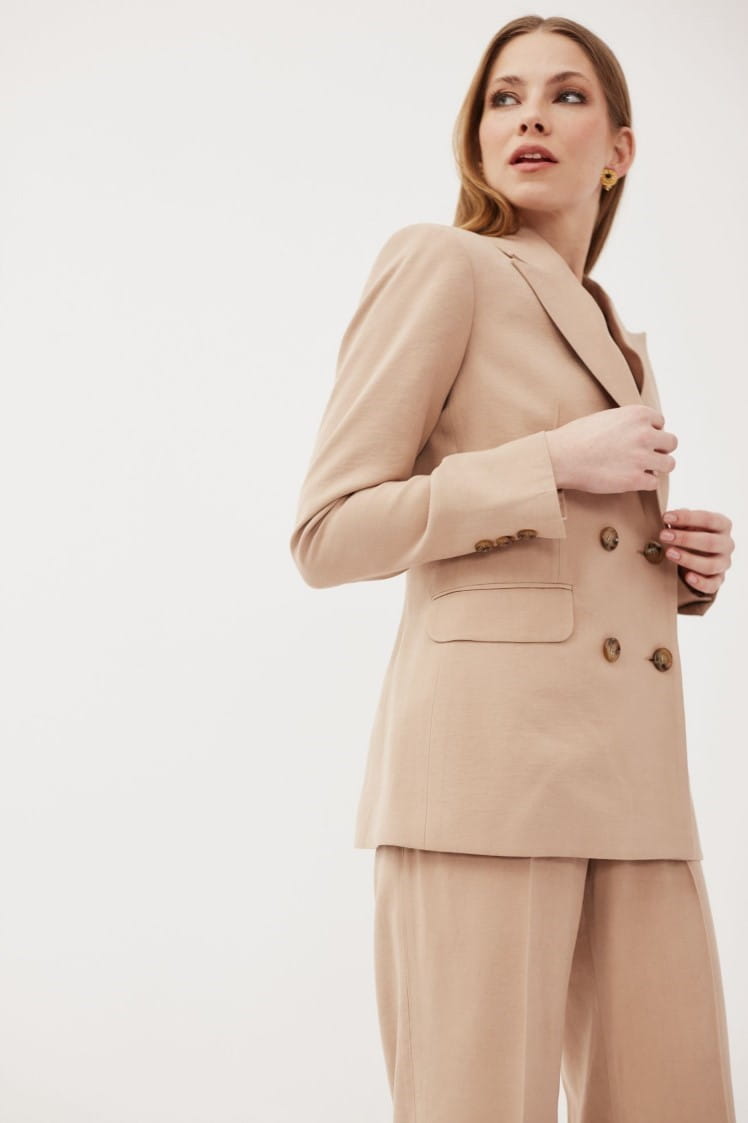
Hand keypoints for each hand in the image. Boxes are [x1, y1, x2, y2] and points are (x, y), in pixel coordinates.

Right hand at [545, 404, 675, 493]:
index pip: (661, 422)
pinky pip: (654, 483)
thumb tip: (641, 430)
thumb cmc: (577, 437)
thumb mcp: (607, 417)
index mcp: (637, 414)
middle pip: (671, 442)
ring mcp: (641, 457)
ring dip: (657, 467)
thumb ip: (628, 422)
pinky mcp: (635, 479)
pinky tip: (631, 480)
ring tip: (642, 469)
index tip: (640, 440)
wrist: (561, 457)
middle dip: (659, 449)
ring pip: (669, 464)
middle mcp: (644, 434)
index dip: (651, 432)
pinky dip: (645, 483)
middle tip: (644, 455)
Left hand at [659, 508, 733, 595]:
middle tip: (664, 535)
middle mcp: (726, 544)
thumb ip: (681, 521)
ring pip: (710, 565)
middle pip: (710, 542)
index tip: (667, 517)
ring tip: (669, 553)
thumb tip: (670, 518)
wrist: (699, 557)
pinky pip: (712, 585)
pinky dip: (700, 582)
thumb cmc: (692, 535)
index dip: (687, 518)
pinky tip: (687, 577)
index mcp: (722, 525)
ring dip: (688, 559)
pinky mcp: (718, 580)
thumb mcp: (688, 525)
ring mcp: (723, 563)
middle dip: (685, 539)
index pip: (709, 519)